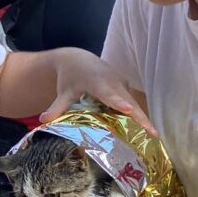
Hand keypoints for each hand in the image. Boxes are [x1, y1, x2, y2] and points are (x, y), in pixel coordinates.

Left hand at [39, 49, 155, 133]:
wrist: (78, 59)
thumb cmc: (71, 77)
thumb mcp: (64, 91)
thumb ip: (57, 107)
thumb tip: (43, 120)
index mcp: (97, 82)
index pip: (108, 93)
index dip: (118, 102)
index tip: (128, 108)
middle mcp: (113, 82)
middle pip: (128, 101)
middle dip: (140, 116)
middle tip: (152, 133)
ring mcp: (121, 84)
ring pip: (134, 103)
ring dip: (144, 119)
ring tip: (154, 136)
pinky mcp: (124, 88)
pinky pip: (133, 103)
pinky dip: (140, 117)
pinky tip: (148, 133)